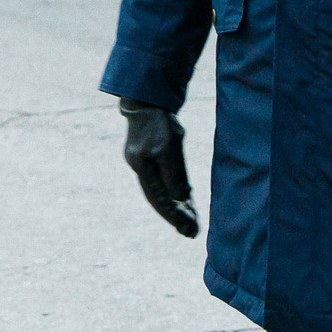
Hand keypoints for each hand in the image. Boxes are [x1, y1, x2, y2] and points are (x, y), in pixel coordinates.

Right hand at [119, 99, 197, 237]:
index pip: (158, 198)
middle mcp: (140, 167)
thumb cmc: (159, 121)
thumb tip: (179, 199)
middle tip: (191, 233)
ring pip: (161, 191)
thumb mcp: (169, 147)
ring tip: (190, 223)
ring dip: (176, 207)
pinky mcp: (151, 157)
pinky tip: (185, 202)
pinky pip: (163, 181)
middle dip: (175, 217)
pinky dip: (174, 193)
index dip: (173, 215)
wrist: (148, 98)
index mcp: (141, 166)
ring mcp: (144, 162)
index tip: (188, 229)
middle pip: (158, 199)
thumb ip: (173, 174)